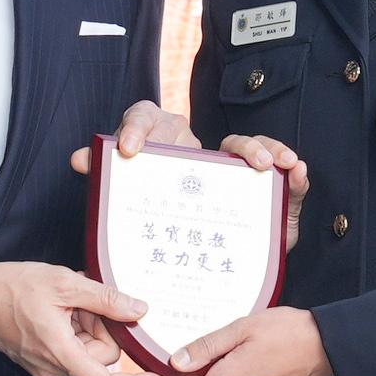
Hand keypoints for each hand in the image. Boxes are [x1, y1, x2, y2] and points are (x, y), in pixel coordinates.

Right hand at [0, 259, 150, 375]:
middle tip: (83, 299)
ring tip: (67, 300)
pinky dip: (74, 327)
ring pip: (87, 350)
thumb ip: (105, 299)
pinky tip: (60, 307)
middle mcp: (53, 368)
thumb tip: (139, 311)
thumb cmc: (11, 288)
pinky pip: (72, 348)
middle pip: (100, 356)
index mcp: (60, 353)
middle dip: (101, 326)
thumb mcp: (64, 283)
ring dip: (86, 323)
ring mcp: (46, 366)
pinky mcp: (41, 360)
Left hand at [68, 100, 309, 244]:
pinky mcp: (258, 189)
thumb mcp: (133, 206)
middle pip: (219, 133)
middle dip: (211, 138)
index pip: (146, 119)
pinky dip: (288, 166)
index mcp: (156, 150)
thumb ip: (111, 185)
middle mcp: (192, 153)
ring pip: (244, 144)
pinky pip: (276, 167)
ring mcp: (226, 170)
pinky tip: (294, 171)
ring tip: (267, 165)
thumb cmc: (160, 225)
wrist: (192, 256)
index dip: (137, 128)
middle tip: (231, 159)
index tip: (130, 150)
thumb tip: (81, 160)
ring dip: (259, 148)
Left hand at [165, 305, 330, 375]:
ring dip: (231, 374)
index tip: (172, 375)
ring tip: (249, 349)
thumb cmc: (286, 331)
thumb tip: (175, 362)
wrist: (327, 345)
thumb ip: (206, 347)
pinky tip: (263, 360)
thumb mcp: (241, 328)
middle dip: (209, 371)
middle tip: (225, 345)